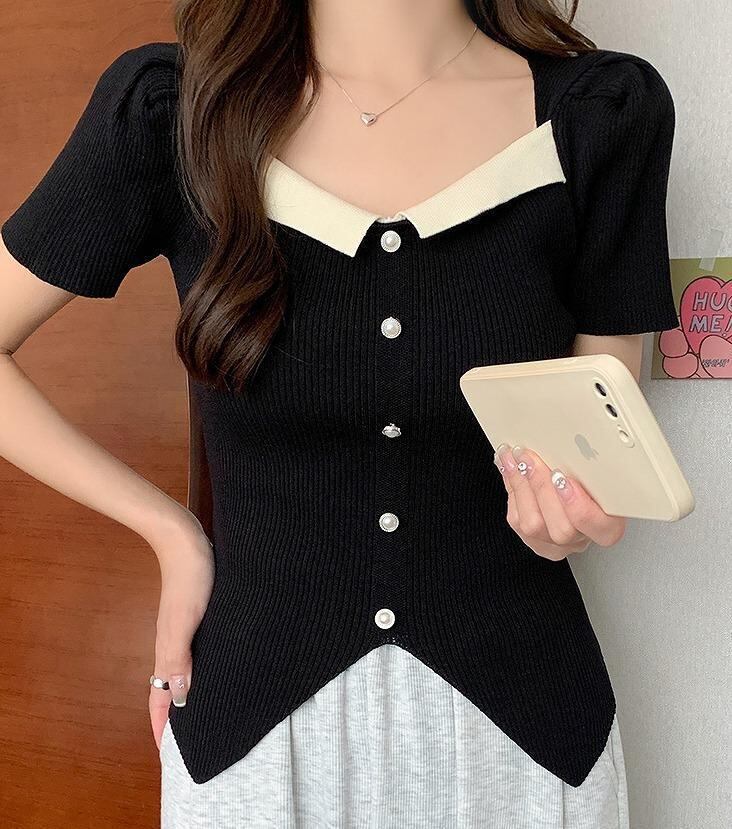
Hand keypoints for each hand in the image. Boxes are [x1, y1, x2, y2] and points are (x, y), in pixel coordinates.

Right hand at [148, 514, 214, 751]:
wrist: (186, 541)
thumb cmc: (189, 579)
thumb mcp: (185, 621)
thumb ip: (179, 659)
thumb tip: (178, 700)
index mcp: (168, 651)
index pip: (160, 698)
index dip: (161, 726)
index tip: (168, 756)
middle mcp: (175, 645)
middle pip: (171, 689)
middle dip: (177, 717)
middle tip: (194, 741)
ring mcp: (186, 630)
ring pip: (186, 671)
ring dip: (192, 693)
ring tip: (210, 713)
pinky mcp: (198, 616)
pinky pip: (198, 652)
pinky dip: (203, 668)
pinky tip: (220, 668)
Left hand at [494, 443, 625, 560]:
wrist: (568, 492)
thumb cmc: (590, 481)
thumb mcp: (598, 472)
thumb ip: (590, 467)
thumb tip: (571, 443)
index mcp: (608, 524)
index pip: (601, 526)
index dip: (580, 506)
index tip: (565, 477)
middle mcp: (582, 538)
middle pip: (562, 529)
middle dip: (542, 488)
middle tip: (531, 459)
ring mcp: (556, 543)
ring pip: (533, 525)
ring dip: (521, 485)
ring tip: (516, 457)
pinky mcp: (532, 539)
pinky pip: (516, 518)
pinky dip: (511, 486)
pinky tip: (509, 465)